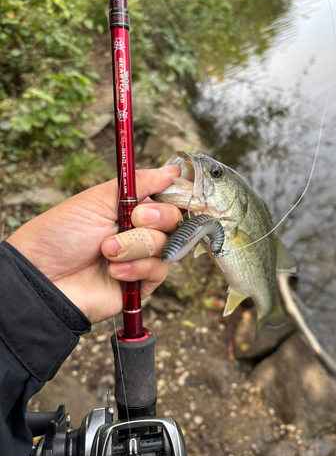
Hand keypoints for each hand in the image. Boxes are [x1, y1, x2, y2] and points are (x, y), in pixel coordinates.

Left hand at [7, 166, 181, 323]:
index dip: (170, 196)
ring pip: (166, 245)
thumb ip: (139, 183)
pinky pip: (159, 270)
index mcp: (129, 208)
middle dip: (154, 218)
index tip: (164, 193)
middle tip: (133, 219)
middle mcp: (137, 231)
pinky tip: (113, 271)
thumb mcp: (99, 199)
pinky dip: (137, 268)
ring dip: (135, 245)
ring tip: (107, 251)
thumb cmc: (61, 234)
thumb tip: (172, 172)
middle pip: (173, 220)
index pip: (166, 198)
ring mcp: (139, 258)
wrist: (44, 276)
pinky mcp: (140, 283)